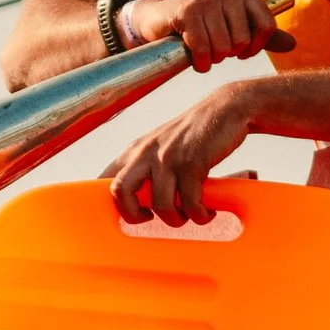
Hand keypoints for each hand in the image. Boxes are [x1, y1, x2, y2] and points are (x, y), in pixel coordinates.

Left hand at [109, 83, 259, 225]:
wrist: (224, 110)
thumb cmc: (192, 135)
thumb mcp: (159, 146)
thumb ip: (144, 167)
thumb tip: (134, 200)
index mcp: (135, 151)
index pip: (105, 178)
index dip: (108, 202)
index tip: (124, 216)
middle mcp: (146, 153)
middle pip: (120, 190)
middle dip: (132, 214)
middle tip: (149, 218)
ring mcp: (168, 158)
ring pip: (160, 205)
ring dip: (176, 219)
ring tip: (189, 215)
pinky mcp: (192, 163)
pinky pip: (191, 204)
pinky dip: (200, 215)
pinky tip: (207, 212)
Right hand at [137, 0, 292, 68]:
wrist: (160, 18)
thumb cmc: (203, 24)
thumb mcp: (235, 25)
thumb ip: (263, 34)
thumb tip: (292, 44)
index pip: (267, 27)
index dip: (255, 47)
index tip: (241, 49)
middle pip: (243, 40)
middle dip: (228, 53)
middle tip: (214, 45)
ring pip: (222, 47)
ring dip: (212, 58)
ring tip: (203, 49)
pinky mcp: (187, 11)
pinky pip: (202, 48)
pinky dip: (199, 62)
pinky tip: (194, 57)